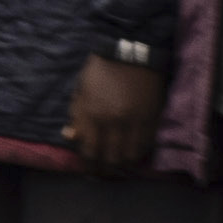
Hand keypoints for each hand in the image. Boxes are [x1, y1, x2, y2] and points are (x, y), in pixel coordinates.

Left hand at [62, 54, 160, 176]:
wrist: (130, 51)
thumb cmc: (100, 70)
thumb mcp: (80, 90)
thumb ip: (75, 115)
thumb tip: (70, 137)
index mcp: (92, 113)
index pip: (90, 151)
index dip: (88, 163)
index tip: (88, 166)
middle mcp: (113, 121)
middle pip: (110, 159)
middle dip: (105, 169)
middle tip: (103, 171)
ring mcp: (135, 120)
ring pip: (130, 156)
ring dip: (123, 163)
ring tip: (118, 163)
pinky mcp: (152, 118)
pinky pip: (146, 145)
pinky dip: (138, 152)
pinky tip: (132, 151)